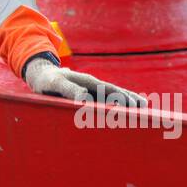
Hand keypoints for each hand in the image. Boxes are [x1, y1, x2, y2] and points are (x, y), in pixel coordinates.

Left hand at [23, 56, 145, 106]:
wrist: (40, 75)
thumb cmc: (46, 81)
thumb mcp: (55, 84)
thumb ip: (68, 89)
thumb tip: (84, 98)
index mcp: (87, 81)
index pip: (109, 90)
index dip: (122, 98)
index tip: (135, 106)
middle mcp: (92, 85)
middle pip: (115, 92)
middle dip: (130, 99)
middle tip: (146, 109)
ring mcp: (90, 90)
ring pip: (112, 96)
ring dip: (125, 102)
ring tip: (141, 109)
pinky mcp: (87, 95)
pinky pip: (104, 100)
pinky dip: (115, 105)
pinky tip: (121, 112)